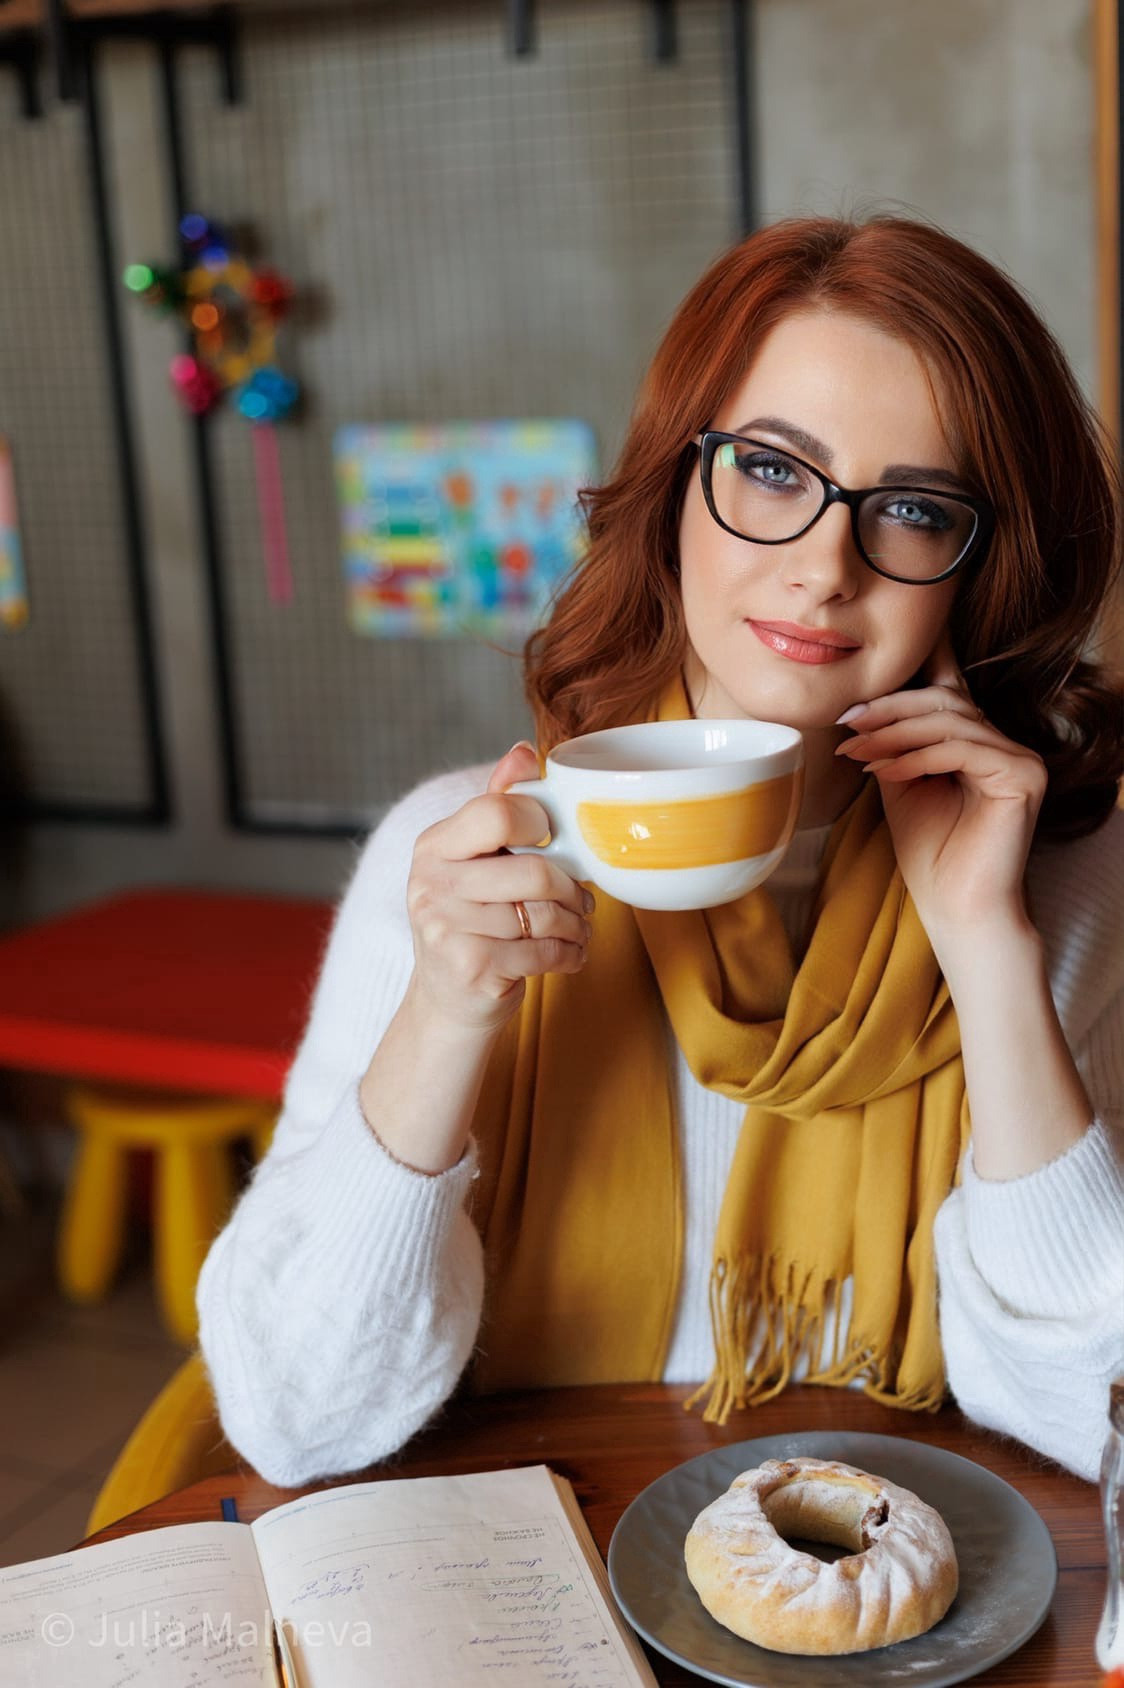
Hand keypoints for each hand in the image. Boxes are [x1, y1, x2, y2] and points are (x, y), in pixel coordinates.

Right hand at [406, 741, 592, 1033]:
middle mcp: (431, 884)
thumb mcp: (473, 861)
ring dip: (576, 925)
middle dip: (572, 889)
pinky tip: (569, 954)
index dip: (540, 824)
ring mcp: (447, 928)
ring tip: (578, 928)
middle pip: (534, 871)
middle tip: (582, 899)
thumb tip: (523, 751)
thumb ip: (498, 806)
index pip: (498, 812)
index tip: (552, 842)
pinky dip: (570, 954)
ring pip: (544, 916)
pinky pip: (544, 952)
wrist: (445, 1002)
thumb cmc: (469, 922)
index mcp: (434, 845)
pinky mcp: (470, 968)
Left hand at [833, 630, 1046, 948]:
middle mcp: (1004, 742)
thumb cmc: (930, 853)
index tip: (856, 689)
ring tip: (856, 751)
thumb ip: (892, 744)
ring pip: (950, 722)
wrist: (956, 908)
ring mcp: (1020, 757)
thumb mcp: (900, 784)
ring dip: (894, 733)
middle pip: (944, 700)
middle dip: (889, 709)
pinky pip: (962, 750)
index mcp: (977, 740)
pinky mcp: (1025, 775)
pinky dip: (916, 757)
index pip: (948, 688)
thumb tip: (858, 708)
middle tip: (846, 723)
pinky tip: (883, 771)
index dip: (908, 676)